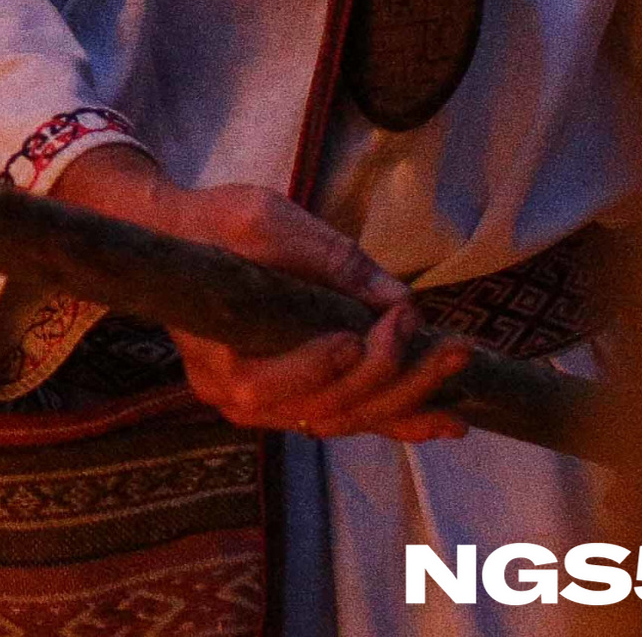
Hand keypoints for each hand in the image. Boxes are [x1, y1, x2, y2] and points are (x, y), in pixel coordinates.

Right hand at [52, 146, 471, 444]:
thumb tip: (397, 300)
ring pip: (345, 419)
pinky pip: (347, 417)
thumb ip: (328, 260)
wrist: (182, 236)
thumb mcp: (265, 221)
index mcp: (218, 360)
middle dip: (396, 379)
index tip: (391, 320)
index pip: (285, 384)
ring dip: (408, 400)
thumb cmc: (214, 224)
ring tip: (459, 375)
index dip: (345, 362)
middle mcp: (236, 399)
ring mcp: (264, 406)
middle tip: (447, 345)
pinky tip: (442, 420)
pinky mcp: (289, 398)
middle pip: (328, 409)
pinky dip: (397, 420)